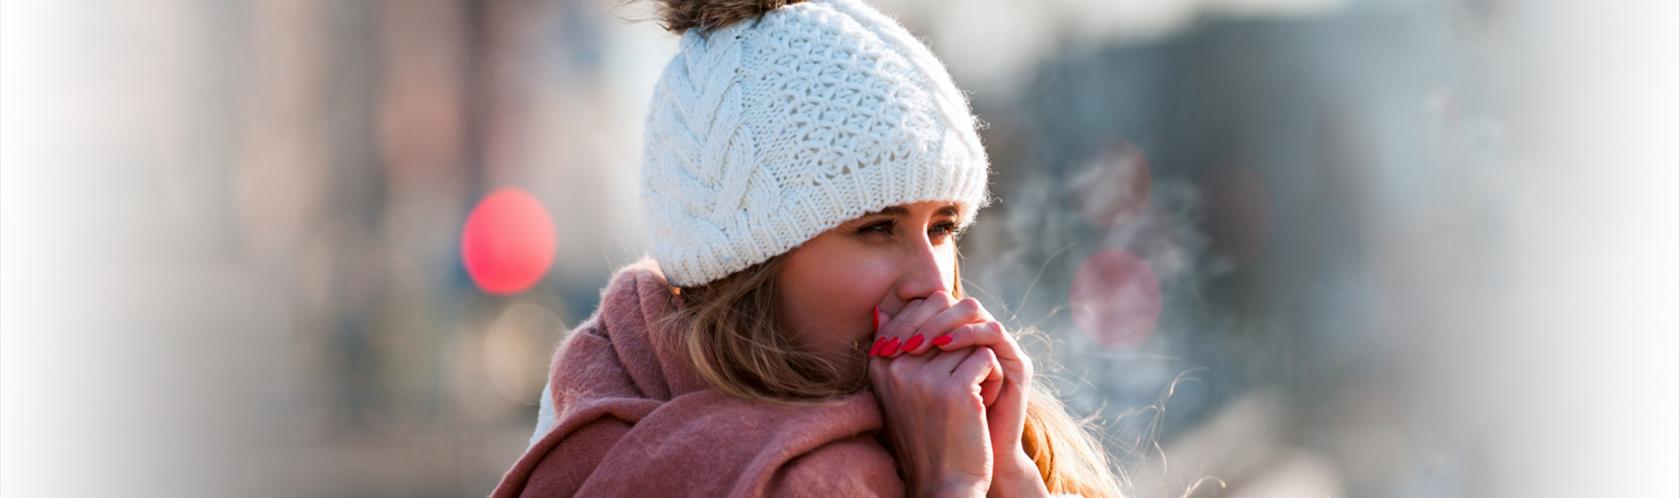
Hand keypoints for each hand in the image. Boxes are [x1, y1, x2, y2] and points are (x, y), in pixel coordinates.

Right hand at [869, 291, 998, 496]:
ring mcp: (924, 378)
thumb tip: (884, 309)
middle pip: (947, 318)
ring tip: (972, 398)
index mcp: (881, 364)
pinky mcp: (955, 390)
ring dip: (980, 364)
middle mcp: (896, 367)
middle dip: (963, 343)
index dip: (947, 329)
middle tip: (963, 380)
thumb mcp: (900, 390)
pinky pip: (986, 357)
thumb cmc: (928, 433)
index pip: (921, 308)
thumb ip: (895, 349)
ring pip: (970, 339)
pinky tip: (983, 404)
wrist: (944, 482)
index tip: (946, 368)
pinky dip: (994, 378)